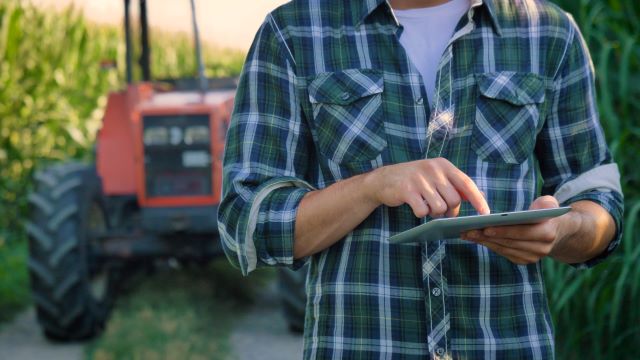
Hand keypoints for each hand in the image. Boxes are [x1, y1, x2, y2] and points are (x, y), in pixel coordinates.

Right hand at [365, 158, 489, 217]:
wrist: (383, 179)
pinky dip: (420, 214)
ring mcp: (419, 179)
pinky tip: (415, 206)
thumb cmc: (415, 181)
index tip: (486, 213)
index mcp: (443, 165)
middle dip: (449, 210)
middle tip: (439, 209)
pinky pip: (423, 211)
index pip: (466, 184)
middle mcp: (433, 169)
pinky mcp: (407, 190)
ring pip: (439, 208)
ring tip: (426, 205)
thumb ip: (454, 185)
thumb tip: (477, 198)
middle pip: (454, 200)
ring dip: (434, 212)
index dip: (478, 200)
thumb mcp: (435, 176)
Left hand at [461, 196, 569, 264]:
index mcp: (548, 233)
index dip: (503, 231)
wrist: (557, 232)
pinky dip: (489, 245)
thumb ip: (546, 203)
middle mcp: (541, 249)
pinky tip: (476, 239)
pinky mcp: (524, 260)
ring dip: (484, 242)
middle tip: (468, 230)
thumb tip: (534, 209)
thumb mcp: (550, 204)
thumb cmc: (546, 213)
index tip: (485, 227)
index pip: (522, 233)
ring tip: (467, 234)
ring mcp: (532, 257)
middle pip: (509, 242)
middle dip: (487, 236)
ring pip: (504, 249)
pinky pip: (503, 253)